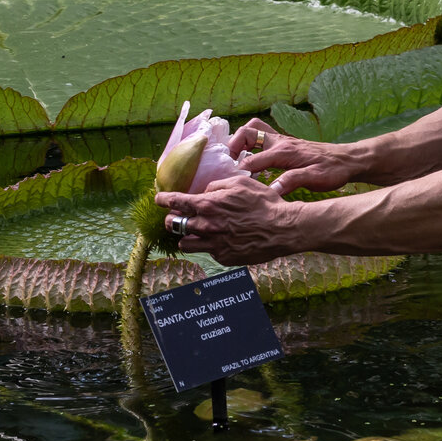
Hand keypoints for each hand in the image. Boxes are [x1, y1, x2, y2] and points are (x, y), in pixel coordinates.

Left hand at [154, 173, 303, 266]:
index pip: (175, 202)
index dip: (162, 199)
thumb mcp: (240, 183)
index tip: (158, 199)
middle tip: (176, 217)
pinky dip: (209, 245)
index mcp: (208, 205)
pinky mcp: (223, 257)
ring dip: (186, 236)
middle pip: (174, 224)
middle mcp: (206, 226)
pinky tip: (221, 239)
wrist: (282, 229)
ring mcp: (214, 245)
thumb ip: (217, 185)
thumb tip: (205, 192)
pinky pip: (207, 252)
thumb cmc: (263, 203)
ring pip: (185, 243)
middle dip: (171, 219)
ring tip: (194, 231)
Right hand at [228, 117, 362, 194]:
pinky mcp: (285, 143)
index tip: (232, 183)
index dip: (239, 171)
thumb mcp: (315, 179)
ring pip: (254, 128)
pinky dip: (251, 143)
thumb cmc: (333, 170)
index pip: (253, 159)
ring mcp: (282, 140)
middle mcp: (280, 142)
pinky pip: (262, 136)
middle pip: (247, 131)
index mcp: (284, 152)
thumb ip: (292, 182)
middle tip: (230, 163)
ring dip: (241, 140)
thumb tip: (271, 191)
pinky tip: (253, 159)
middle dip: (233, 145)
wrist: (348, 159)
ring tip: (238, 159)